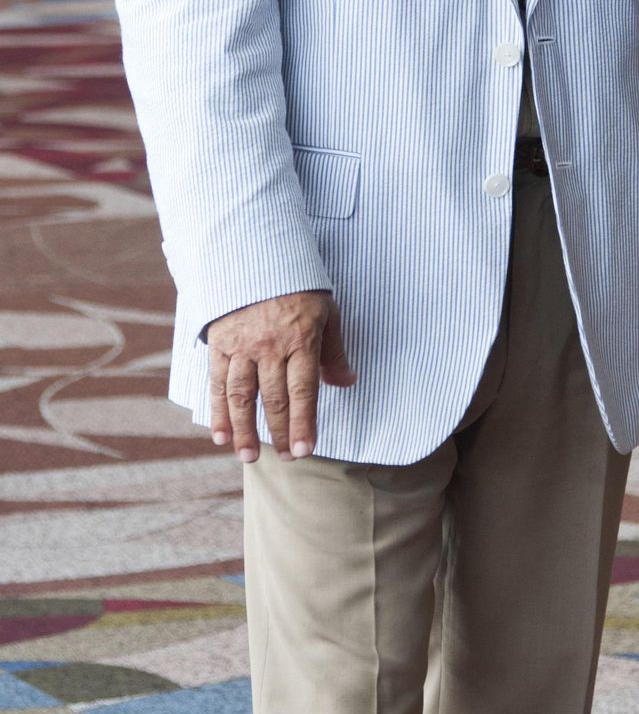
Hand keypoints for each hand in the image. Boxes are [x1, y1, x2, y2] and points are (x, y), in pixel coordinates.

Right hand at [206, 290, 355, 463]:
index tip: (305, 449)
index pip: (303, 389)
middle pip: (274, 397)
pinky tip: (221, 436)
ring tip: (249, 457)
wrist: (256, 254)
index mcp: (301, 338)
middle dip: (280, 432)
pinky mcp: (220, 344)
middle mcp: (270, 345)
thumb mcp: (326, 311)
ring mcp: (242, 346)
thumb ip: (334, 350)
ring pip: (242, 395)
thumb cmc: (298, 286)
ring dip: (245, 430)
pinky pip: (217, 383)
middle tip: (287, 459)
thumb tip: (347, 383)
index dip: (304, 422)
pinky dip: (218, 412)